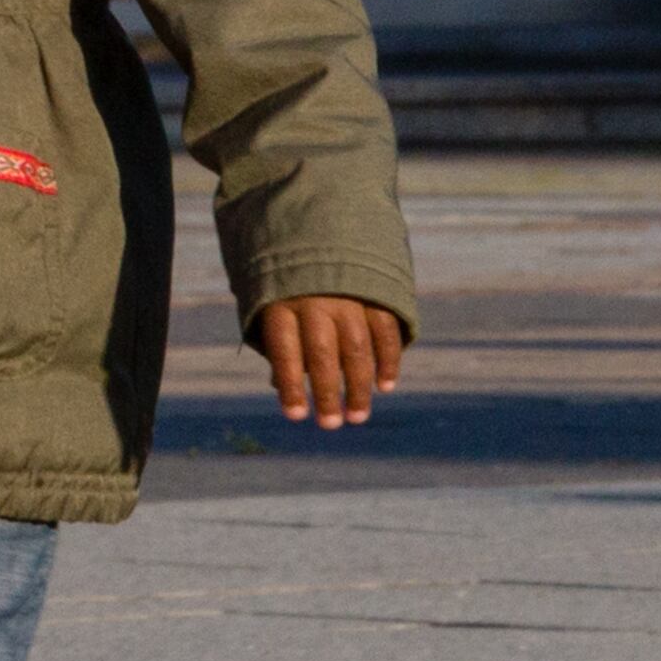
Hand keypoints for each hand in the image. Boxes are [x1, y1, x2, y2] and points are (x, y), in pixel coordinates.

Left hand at [256, 295, 402, 426]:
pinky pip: (385, 331)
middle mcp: (316, 299)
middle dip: (328, 392)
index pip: (284, 349)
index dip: (290, 384)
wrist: (319, 236)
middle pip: (323, 353)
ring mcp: (349, 296)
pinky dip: (388, 360)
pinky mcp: (377, 295)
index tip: (297, 416)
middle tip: (331, 424)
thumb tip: (281, 386)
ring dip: (359, 385)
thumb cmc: (290, 287)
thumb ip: (279, 344)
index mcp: (281, 303)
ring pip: (357, 347)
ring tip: (356, 415)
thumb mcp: (272, 308)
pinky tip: (385, 387)